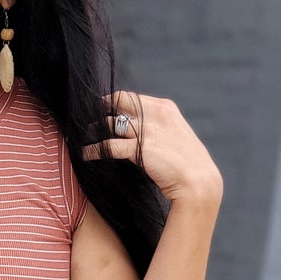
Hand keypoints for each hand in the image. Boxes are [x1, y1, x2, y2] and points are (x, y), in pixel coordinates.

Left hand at [80, 91, 221, 205]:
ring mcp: (147, 130)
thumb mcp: (175, 136)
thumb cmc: (186, 164)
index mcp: (165, 108)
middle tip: (84, 117)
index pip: (130, 97)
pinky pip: (108, 146)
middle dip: (98, 109)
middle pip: (117, 103)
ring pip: (110, 123)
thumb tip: (135, 130)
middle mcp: (155, 114)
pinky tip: (85, 154)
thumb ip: (158, 128)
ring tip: (81, 136)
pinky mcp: (139, 148)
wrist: (198, 182)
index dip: (112, 102)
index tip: (99, 109)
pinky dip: (94, 150)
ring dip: (93, 130)